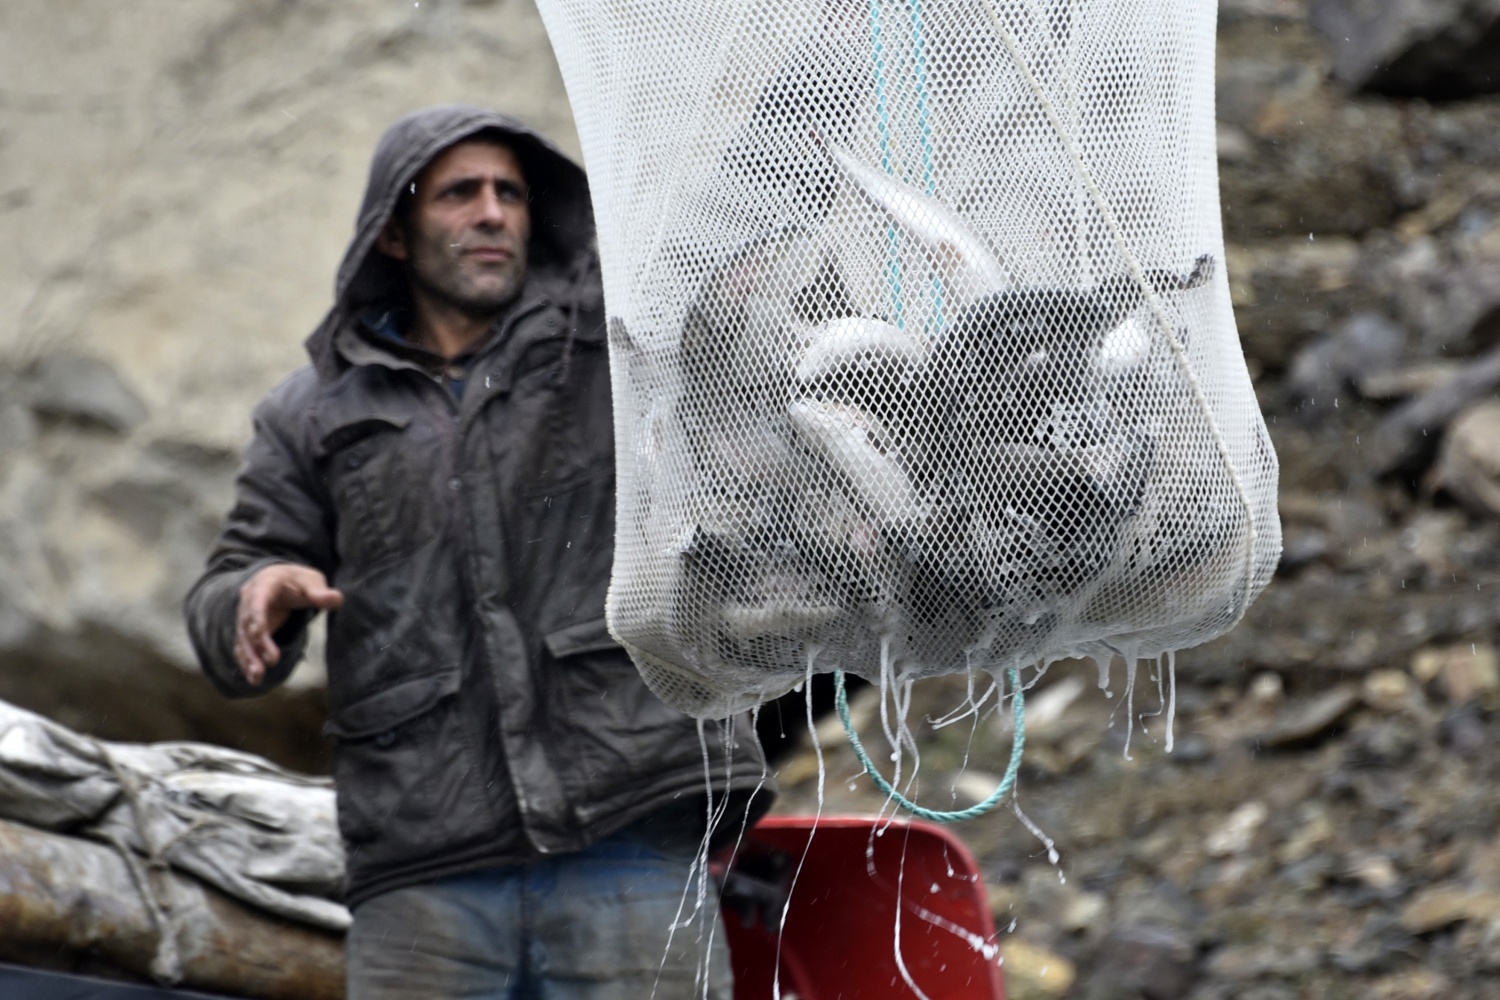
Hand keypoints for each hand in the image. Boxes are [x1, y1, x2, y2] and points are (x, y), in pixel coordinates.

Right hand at [235, 564, 343, 685]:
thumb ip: (321, 592)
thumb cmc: (299, 581)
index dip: (257, 617)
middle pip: (248, 623)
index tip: (261, 634)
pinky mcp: (248, 632)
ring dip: (249, 658)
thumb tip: (337, 598)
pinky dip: (247, 662)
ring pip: (244, 638)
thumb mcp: (312, 582)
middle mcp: (249, 600)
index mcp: (264, 583)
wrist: (283, 581)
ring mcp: (246, 617)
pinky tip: (254, 678)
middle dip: (257, 644)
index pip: (257, 600)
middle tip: (270, 661)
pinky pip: (245, 647)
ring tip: (257, 677)